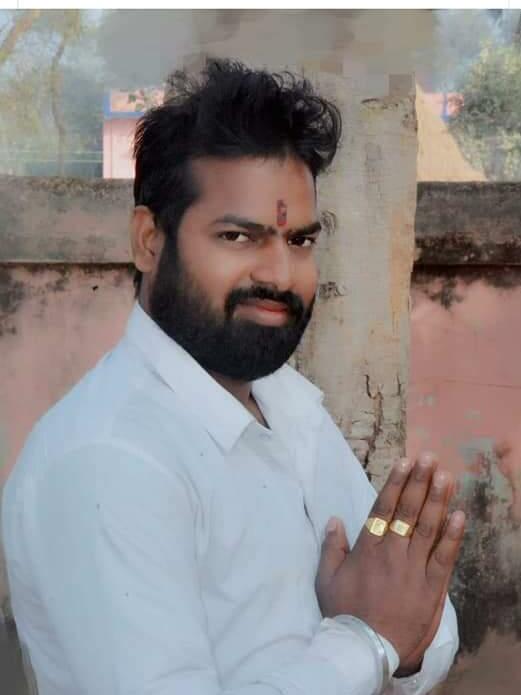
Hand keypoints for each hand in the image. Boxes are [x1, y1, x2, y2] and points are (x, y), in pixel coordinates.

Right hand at [315, 453, 464, 667]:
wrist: (366, 648)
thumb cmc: (344, 612)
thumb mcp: (327, 578)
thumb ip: (331, 547)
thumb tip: (334, 520)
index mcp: (367, 548)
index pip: (383, 507)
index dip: (395, 482)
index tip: (405, 461)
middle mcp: (392, 553)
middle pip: (408, 511)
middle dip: (419, 482)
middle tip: (429, 458)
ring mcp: (413, 569)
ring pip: (427, 528)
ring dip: (437, 500)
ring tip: (446, 477)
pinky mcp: (431, 587)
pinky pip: (444, 557)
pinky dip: (453, 536)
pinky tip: (460, 515)